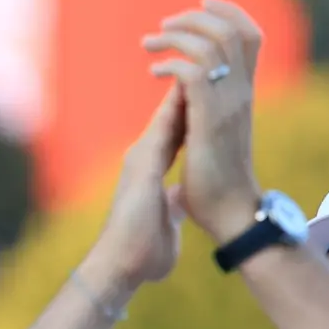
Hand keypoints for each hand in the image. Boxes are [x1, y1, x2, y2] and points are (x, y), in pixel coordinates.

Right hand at [80, 84, 187, 299]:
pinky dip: (178, 105)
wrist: (120, 266)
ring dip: (184, 89)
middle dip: (188, 89)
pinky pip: (165, 125)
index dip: (189, 108)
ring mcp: (141, 158)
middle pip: (172, 115)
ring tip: (201, 63)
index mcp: (151, 171)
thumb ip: (169, 206)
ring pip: (168, 114)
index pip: (175, 131)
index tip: (207, 89)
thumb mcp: (164, 222)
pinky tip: (191, 85)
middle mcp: (143, 158)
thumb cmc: (142, 253)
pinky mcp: (143, 163)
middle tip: (206, 62)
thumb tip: (178, 201)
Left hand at [140, 0, 263, 243]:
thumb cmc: (217, 185)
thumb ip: (206, 118)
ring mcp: (227, 105)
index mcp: (244, 94)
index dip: (229, 12)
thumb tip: (187, 114)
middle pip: (232, 30)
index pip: (250, 36)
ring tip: (151, 43)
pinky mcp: (208, 120)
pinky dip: (171, 64)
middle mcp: (241, 93)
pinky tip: (155, 73)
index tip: (202, 3)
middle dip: (195, 16)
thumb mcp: (215, 139)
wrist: (228, 214)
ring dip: (177, 35)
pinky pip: (192, 73)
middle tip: (163, 26)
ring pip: (212, 44)